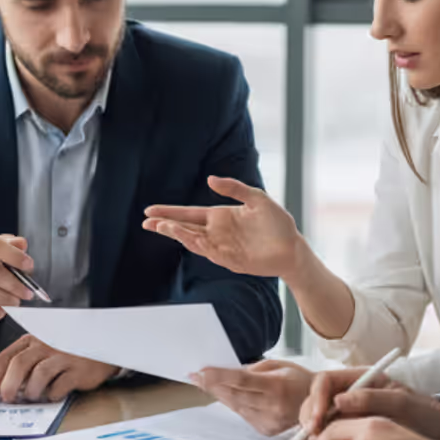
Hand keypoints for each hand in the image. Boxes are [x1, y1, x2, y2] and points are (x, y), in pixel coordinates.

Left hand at [0, 334, 117, 402]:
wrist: (100, 347)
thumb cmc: (63, 354)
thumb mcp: (36, 355)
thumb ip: (12, 369)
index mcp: (30, 341)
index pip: (4, 358)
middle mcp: (45, 345)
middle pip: (18, 365)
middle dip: (8, 387)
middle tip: (6, 401)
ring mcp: (62, 356)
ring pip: (39, 375)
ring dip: (31, 391)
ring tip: (33, 397)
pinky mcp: (79, 369)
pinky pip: (60, 385)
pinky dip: (53, 394)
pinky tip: (54, 395)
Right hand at [141, 176, 307, 279]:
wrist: (293, 248)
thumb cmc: (277, 223)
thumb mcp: (257, 198)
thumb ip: (234, 188)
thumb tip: (210, 179)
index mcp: (220, 216)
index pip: (188, 213)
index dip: (170, 212)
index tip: (151, 211)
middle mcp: (217, 232)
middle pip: (184, 228)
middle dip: (165, 225)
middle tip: (147, 221)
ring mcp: (222, 247)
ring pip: (192, 240)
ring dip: (177, 234)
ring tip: (161, 226)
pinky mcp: (230, 260)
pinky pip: (208, 252)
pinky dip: (196, 245)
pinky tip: (186, 237)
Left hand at [189, 360, 314, 436]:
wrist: (320, 404)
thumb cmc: (297, 379)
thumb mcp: (278, 365)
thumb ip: (253, 369)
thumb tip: (228, 373)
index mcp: (278, 386)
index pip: (242, 381)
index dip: (220, 377)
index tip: (201, 371)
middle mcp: (274, 407)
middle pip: (235, 396)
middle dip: (212, 385)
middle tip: (195, 376)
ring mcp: (270, 421)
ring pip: (236, 407)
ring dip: (219, 394)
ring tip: (204, 382)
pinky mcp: (267, 430)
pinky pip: (243, 415)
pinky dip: (233, 404)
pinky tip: (225, 394)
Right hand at [301, 370, 439, 439]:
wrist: (439, 432)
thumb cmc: (424, 413)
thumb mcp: (401, 403)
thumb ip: (371, 399)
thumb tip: (338, 400)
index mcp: (361, 379)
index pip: (325, 381)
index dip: (316, 399)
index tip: (318, 420)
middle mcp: (350, 393)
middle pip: (316, 399)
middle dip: (310, 416)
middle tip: (313, 437)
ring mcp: (349, 412)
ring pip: (318, 417)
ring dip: (314, 430)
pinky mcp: (350, 430)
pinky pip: (329, 433)